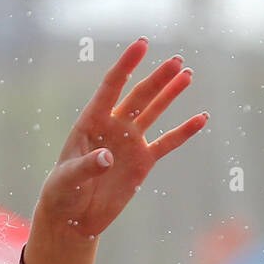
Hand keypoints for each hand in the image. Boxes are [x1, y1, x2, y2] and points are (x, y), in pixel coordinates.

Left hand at [28, 40, 206, 263]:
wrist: (72, 219)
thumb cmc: (61, 194)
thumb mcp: (67, 180)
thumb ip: (85, 167)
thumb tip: (107, 157)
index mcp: (90, 124)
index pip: (110, 88)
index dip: (126, 66)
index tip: (142, 44)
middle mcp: (112, 128)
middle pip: (138, 97)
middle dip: (157, 79)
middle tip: (177, 61)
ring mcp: (129, 143)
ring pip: (153, 113)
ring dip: (170, 94)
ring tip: (187, 74)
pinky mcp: (142, 162)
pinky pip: (167, 144)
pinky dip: (183, 132)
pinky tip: (201, 119)